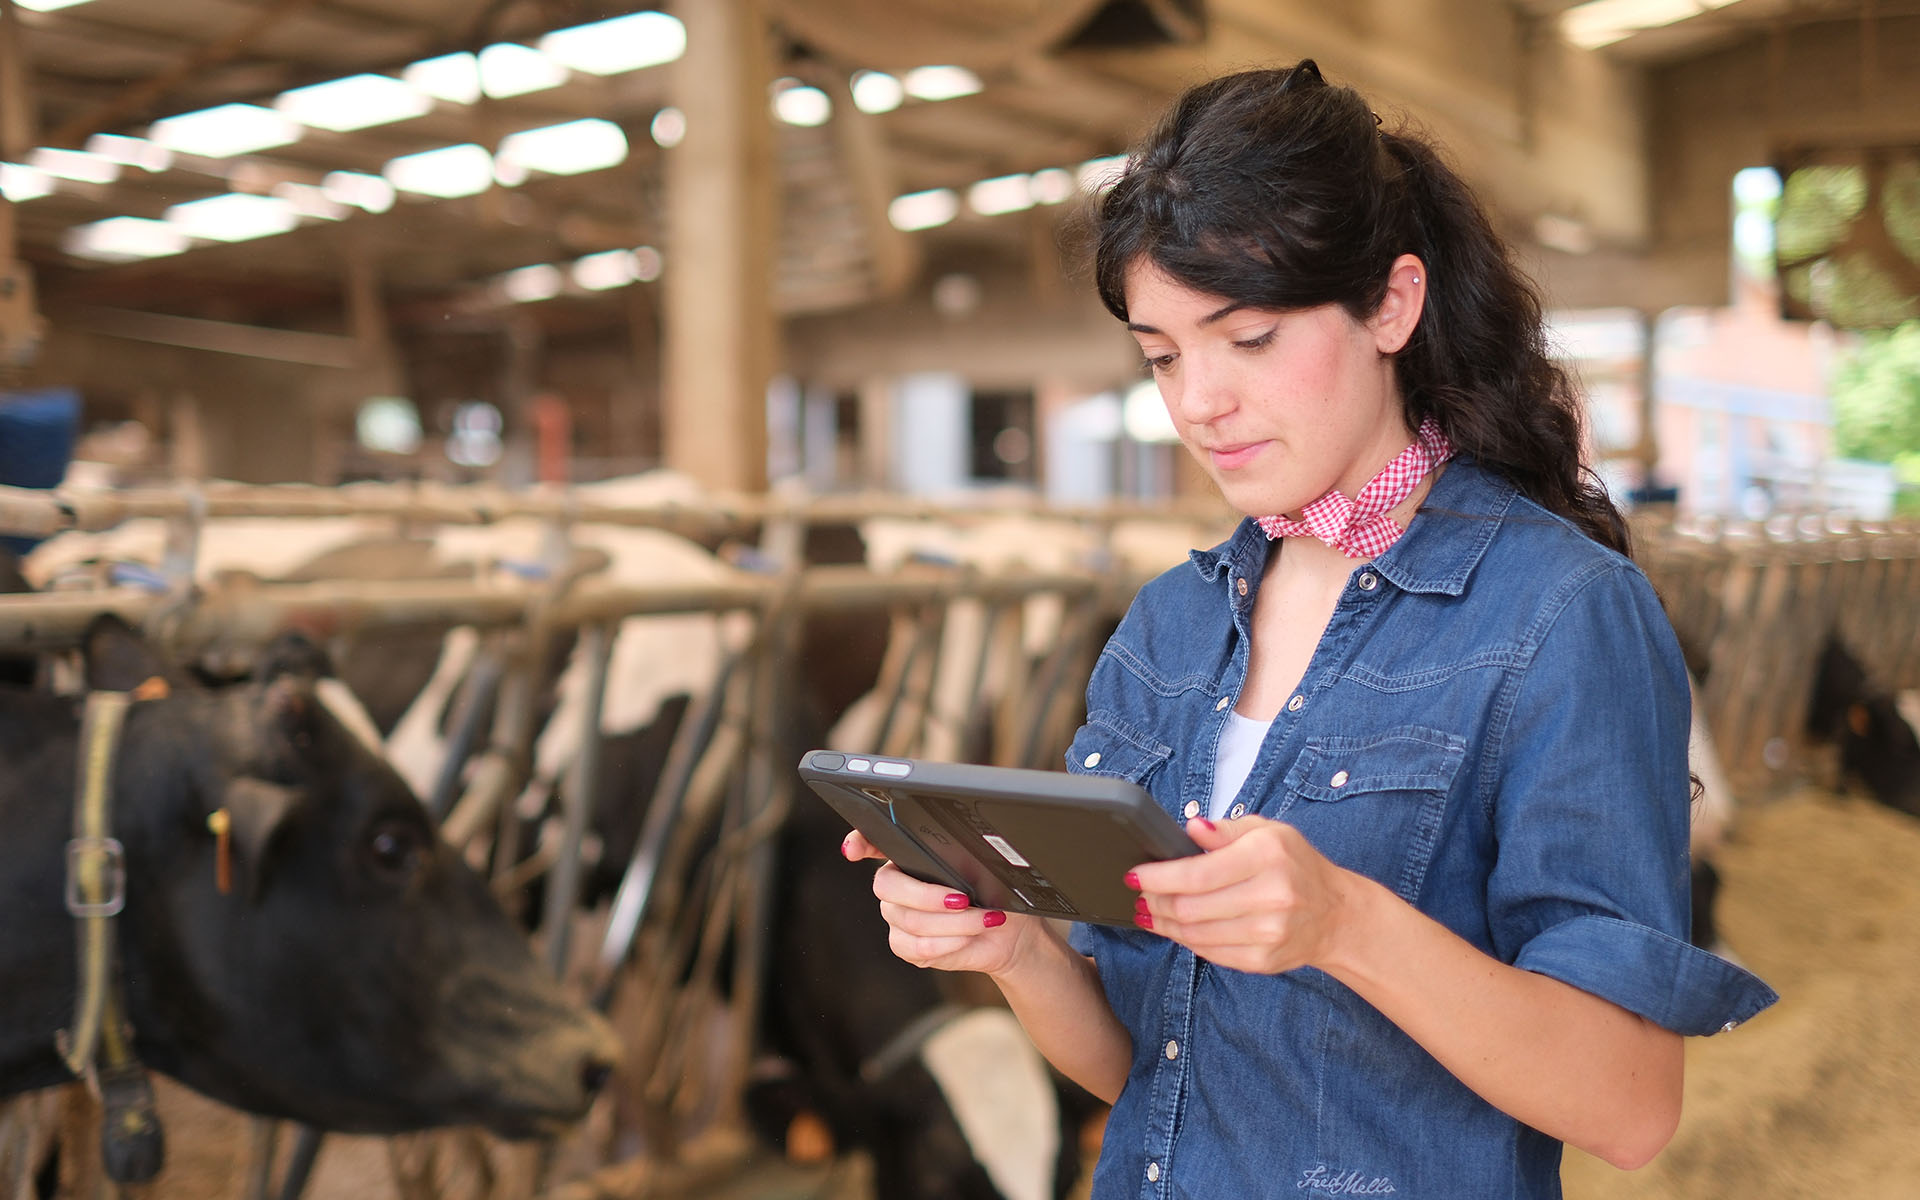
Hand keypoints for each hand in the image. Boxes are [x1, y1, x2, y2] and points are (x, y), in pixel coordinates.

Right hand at [841, 830, 1037, 977]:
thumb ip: (962, 859)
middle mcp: (896, 884)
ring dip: (954, 923)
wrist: (1004, 932)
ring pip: (911, 920)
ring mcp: (896, 915)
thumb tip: (958, 864)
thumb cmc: (993, 894)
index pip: (874, 841)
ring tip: (983, 919)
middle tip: (963, 898)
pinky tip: (967, 937)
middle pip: (887, 886)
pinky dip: (948, 943)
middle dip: (928, 895)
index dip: (859, 842)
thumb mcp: (984, 869)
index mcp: (909, 856)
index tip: (853, 848)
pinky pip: (916, 946)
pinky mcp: (904, 945)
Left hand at [1128, 816, 1359, 974]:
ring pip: (1194, 934)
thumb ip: (1225, 830)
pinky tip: (1176, 928)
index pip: (1196, 874)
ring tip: (1150, 911)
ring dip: (1164, 923)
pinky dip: (1186, 940)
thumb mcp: (1268, 831)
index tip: (1135, 874)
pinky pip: (1209, 952)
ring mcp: (1267, 933)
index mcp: (1266, 856)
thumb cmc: (1295, 865)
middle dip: (1155, 901)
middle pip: (1189, 907)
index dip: (1157, 877)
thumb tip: (1191, 828)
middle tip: (1141, 894)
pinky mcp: (1263, 960)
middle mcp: (1270, 896)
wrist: (1335, 914)